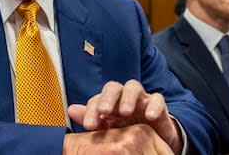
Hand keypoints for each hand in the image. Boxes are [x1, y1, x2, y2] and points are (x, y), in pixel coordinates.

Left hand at [68, 80, 182, 152]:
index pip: (97, 100)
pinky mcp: (158, 106)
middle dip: (108, 98)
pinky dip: (154, 105)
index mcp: (109, 103)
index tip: (88, 125)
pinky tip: (150, 116)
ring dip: (128, 98)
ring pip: (133, 87)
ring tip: (125, 112)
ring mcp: (141, 100)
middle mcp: (123, 97)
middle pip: (114, 88)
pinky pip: (157, 99)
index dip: (92, 110)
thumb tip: (71, 110)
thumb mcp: (109, 129)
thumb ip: (93, 119)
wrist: (154, 140)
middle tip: (104, 111)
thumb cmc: (128, 132)